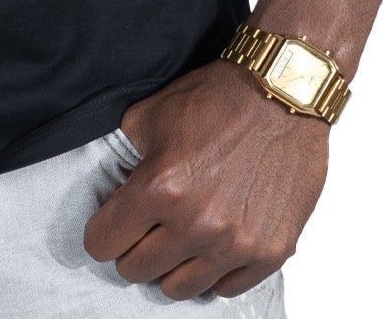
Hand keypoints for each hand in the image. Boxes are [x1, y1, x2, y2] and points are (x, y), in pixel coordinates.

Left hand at [82, 58, 328, 299]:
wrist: (281, 93)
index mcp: (160, 186)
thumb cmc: (216, 98)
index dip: (102, 232)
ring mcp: (236, 243)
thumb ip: (123, 155)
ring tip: (179, 237)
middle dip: (133, 249)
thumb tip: (112, 189)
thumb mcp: (149, 114)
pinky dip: (215, 270)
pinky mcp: (271, 252)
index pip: (103, 242)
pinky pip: (226, 289)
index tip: (112, 225)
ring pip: (179, 289)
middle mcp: (197, 222)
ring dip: (172, 265)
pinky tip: (213, 241)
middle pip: (136, 270)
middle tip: (145, 228)